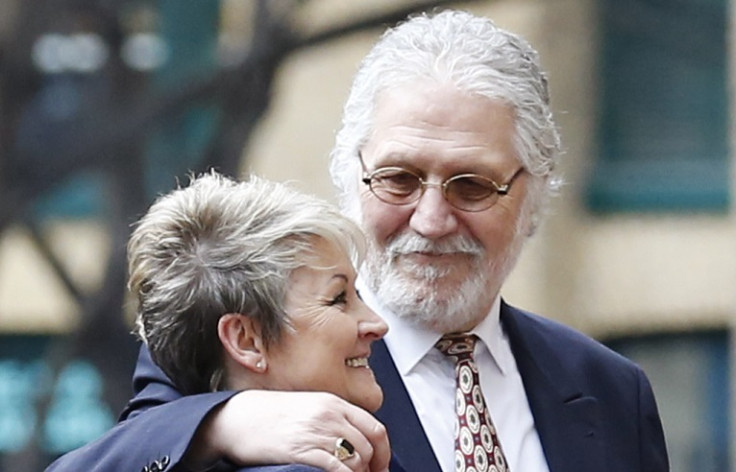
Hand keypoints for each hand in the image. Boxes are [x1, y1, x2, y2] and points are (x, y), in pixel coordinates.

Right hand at [186, 390, 389, 471]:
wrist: (237, 418)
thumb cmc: (270, 415)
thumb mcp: (308, 408)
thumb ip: (333, 419)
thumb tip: (356, 442)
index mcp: (332, 402)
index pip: (375, 428)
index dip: (384, 452)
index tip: (382, 466)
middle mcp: (329, 415)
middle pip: (368, 446)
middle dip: (373, 468)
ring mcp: (316, 432)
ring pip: (356, 459)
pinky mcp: (302, 450)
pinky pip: (336, 468)